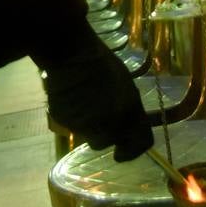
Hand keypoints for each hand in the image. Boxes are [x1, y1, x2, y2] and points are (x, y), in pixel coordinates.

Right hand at [43, 39, 151, 160]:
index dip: (132, 151)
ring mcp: (84, 124)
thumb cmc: (103, 65)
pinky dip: (73, 118)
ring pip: (88, 136)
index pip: (140, 144)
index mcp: (129, 113)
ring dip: (88, 127)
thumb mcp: (126, 86)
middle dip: (105, 135)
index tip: (121, 153)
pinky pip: (71, 126)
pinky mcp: (64, 121)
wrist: (72, 53)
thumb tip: (130, 128)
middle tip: (99, 119)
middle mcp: (109, 123)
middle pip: (107, 143)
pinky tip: (72, 100)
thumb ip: (130, 111)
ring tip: (85, 104)